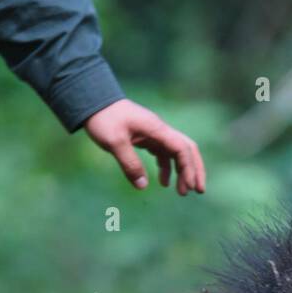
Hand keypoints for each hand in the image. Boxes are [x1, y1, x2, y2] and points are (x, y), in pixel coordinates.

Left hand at [84, 99, 205, 194]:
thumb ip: (129, 164)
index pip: (182, 149)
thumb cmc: (103, 118)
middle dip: (195, 170)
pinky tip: (164, 182)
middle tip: (199, 191)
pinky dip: (167, 168)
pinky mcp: (146, 137)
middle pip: (187, 149)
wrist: (92, 101)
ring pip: (177, 153)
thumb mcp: (114, 142)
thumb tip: (143, 186)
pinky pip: (163, 153)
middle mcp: (160, 130)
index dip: (189, 168)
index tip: (190, 187)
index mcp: (156, 129)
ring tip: (182, 192)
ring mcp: (154, 133)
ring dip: (182, 172)